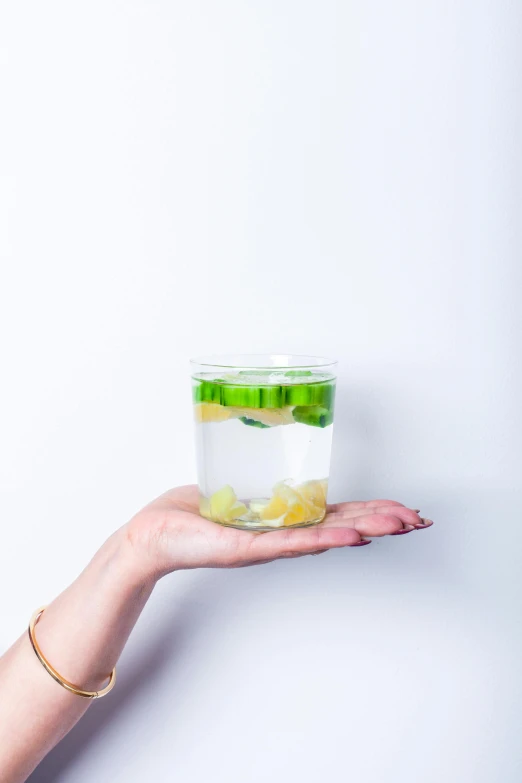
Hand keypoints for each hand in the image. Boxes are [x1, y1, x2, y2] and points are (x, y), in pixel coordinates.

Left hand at [125, 485, 431, 577]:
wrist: (152, 537)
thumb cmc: (188, 515)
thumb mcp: (233, 492)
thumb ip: (258, 484)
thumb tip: (272, 456)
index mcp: (282, 520)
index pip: (336, 515)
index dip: (370, 510)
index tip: (402, 509)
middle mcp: (282, 535)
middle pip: (343, 527)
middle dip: (383, 521)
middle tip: (420, 520)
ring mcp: (269, 545)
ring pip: (328, 536)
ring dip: (367, 529)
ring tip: (402, 524)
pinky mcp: (249, 548)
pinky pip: (293, 543)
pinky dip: (326, 540)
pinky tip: (355, 538)